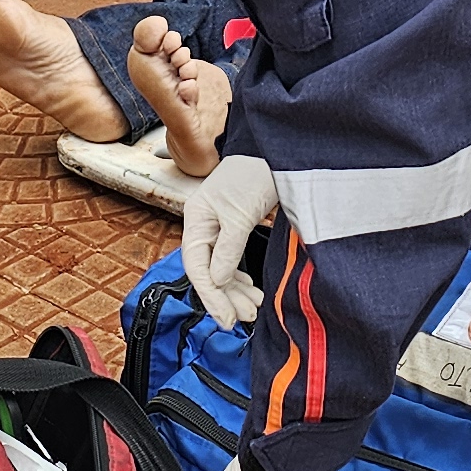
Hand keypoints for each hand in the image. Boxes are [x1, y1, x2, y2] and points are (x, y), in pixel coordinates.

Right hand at [179, 152, 280, 329]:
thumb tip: (219, 280)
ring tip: (254, 307)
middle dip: (227, 297)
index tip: (227, 318)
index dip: (211, 296)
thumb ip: (228, 248)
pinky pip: (230, 260)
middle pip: (208, 271)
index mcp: (196, 219)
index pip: (196, 266)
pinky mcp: (233, 228)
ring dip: (235, 290)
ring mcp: (218, 227)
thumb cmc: (253, 175)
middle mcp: (203, 226)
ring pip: (220, 268)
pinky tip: (249, 288)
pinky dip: (239, 277)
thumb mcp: (241, 214)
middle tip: (247, 317)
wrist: (274, 152)